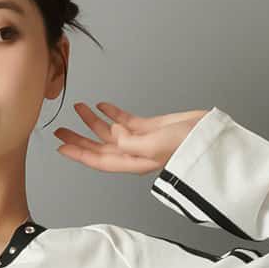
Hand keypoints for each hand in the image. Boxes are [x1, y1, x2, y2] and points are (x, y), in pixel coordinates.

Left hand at [53, 100, 209, 174]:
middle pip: (99, 147)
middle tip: (60, 129)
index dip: (79, 154)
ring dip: (93, 121)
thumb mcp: (156, 144)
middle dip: (79, 139)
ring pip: (110, 132)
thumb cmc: (187, 145)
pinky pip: (126, 121)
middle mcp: (133, 153)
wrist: (208, 137)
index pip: (99, 159)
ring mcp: (140, 140)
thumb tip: (113, 132)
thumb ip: (131, 141)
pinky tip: (102, 106)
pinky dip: (112, 113)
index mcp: (132, 161)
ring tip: (79, 108)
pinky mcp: (150, 127)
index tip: (61, 147)